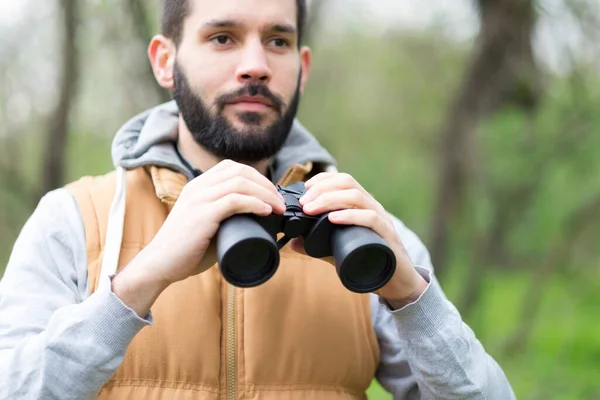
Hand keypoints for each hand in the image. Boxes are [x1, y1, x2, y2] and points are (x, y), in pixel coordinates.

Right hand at [112, 160, 285, 315]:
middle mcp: (198, 187)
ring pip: (241, 183)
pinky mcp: (202, 214)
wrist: (160, 264)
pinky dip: (255, 203)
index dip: (256, 177)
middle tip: (280, 202)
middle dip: (266, 185)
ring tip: (278, 208)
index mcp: (198, 186)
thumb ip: (225, 217)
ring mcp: (199, 199)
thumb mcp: (206, 224)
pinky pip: (234, 200)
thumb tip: (258, 221)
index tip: (271, 194)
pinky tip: (265, 211)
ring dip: (266, 194)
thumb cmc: (186, 250)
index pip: (232, 168)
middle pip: (240, 172)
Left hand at [293, 172, 427, 307]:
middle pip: (347, 183)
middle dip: (321, 189)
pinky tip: (333, 218)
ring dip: (329, 199)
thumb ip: (316, 246)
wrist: (397, 282)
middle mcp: (371, 206)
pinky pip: (370, 218)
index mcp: (361, 205)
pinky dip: (350, 215)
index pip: (342, 180)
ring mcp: (381, 219)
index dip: (323, 179)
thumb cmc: (369, 261)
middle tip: (303, 204)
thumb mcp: (338, 250)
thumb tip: (292, 243)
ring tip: (311, 209)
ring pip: (356, 196)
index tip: (306, 188)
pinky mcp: (387, 235)